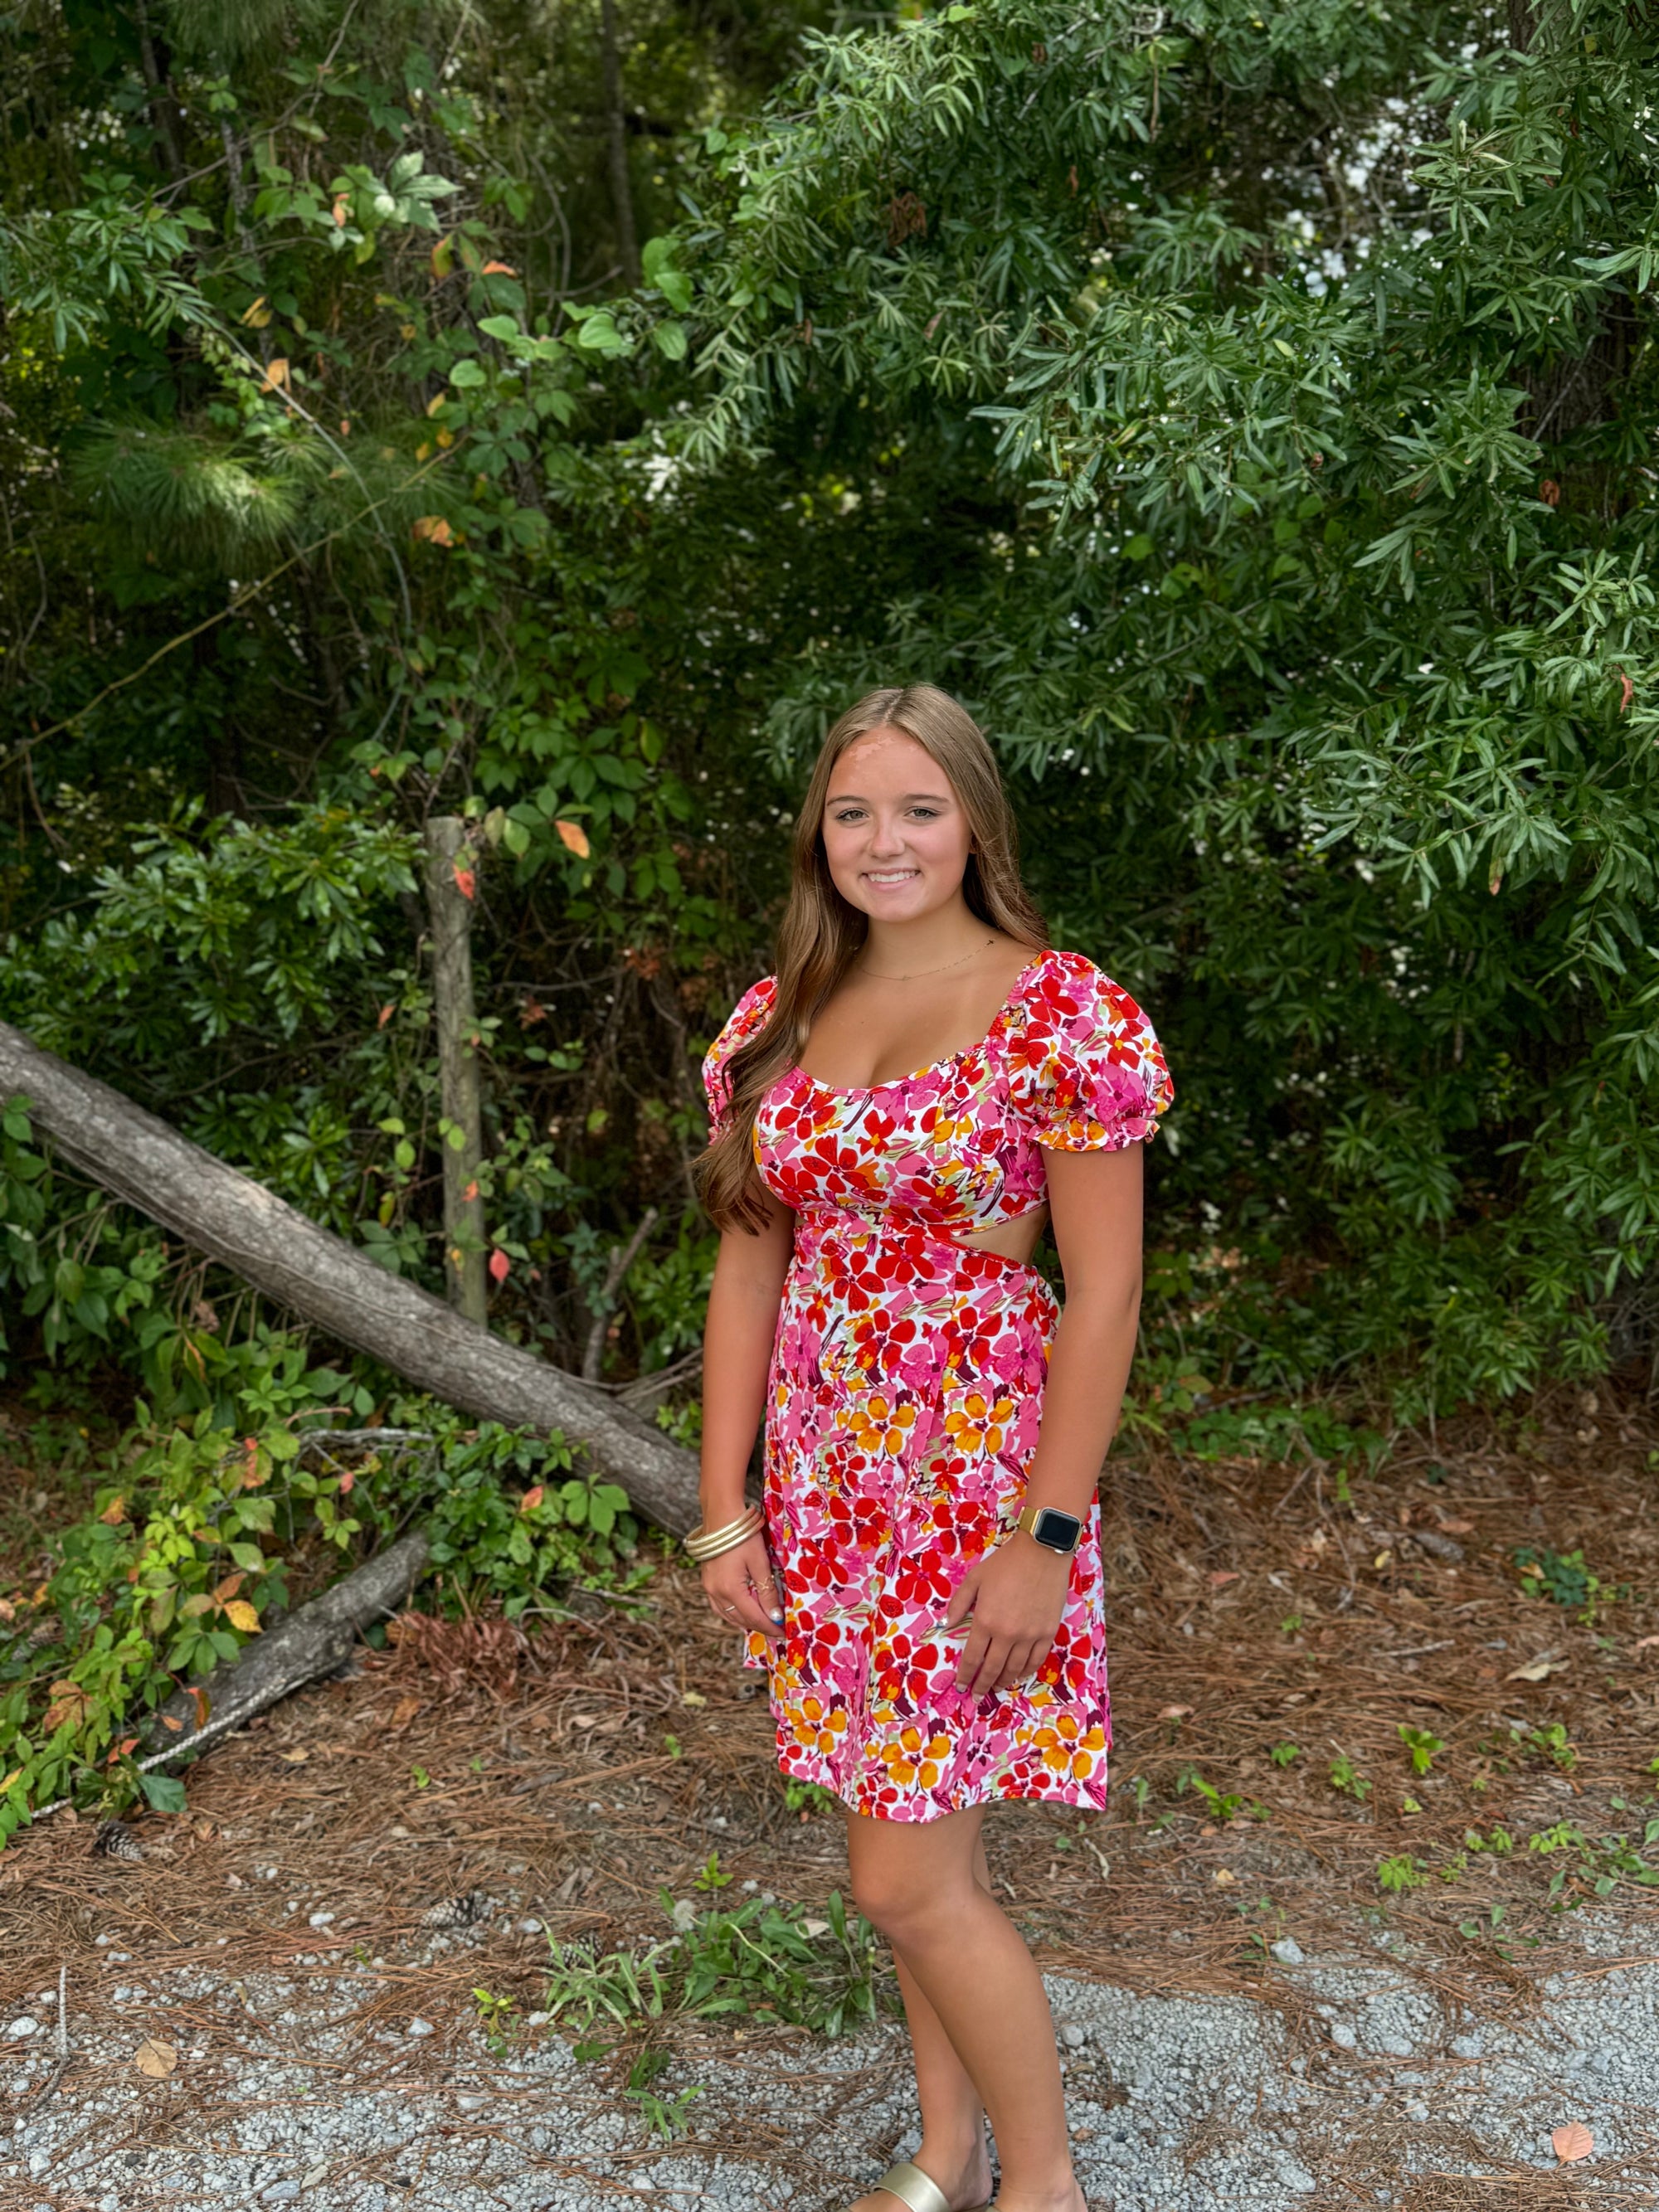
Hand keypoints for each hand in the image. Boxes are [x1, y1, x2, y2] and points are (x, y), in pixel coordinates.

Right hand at [700, 1530, 786, 1641]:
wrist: (721, 1514)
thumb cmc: (743, 1535)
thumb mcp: (760, 1562)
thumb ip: (767, 1591)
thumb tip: (775, 1615)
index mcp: (730, 1590)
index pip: (754, 1617)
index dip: (770, 1627)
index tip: (784, 1633)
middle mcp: (716, 1593)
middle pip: (741, 1619)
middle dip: (760, 1626)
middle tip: (777, 1630)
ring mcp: (709, 1587)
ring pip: (728, 1615)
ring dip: (746, 1622)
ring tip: (763, 1624)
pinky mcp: (707, 1580)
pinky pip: (719, 1606)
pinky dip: (732, 1613)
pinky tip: (742, 1613)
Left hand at [944, 1533, 1069, 1696]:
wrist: (1042, 1552)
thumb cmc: (1006, 1563)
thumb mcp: (975, 1578)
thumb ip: (959, 1603)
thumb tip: (947, 1624)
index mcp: (985, 1621)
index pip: (972, 1657)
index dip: (965, 1675)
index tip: (961, 1686)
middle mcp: (1007, 1634)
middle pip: (992, 1669)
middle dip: (982, 1685)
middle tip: (977, 1696)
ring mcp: (1030, 1635)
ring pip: (1014, 1669)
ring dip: (1003, 1681)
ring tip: (996, 1687)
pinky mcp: (1047, 1633)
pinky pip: (1036, 1660)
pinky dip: (1026, 1671)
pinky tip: (1019, 1674)